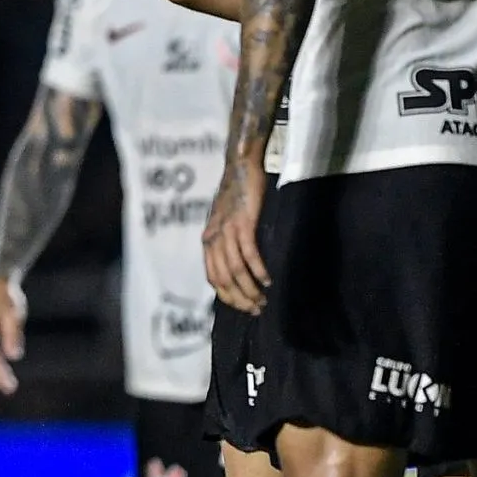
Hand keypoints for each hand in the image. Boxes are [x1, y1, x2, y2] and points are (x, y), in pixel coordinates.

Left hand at [201, 164, 270, 313]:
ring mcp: (227, 231)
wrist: (240, 167)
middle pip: (224, 279)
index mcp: (208, 240)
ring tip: (264, 299)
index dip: (228, 297)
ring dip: (250, 288)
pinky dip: (258, 270)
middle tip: (257, 309)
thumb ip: (226, 242)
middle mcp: (213, 238)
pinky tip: (268, 280)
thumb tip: (238, 267)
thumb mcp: (224, 221)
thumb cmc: (236, 195)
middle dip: (240, 298)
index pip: (213, 279)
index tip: (244, 307)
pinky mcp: (243, 223)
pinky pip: (249, 253)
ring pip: (235, 270)